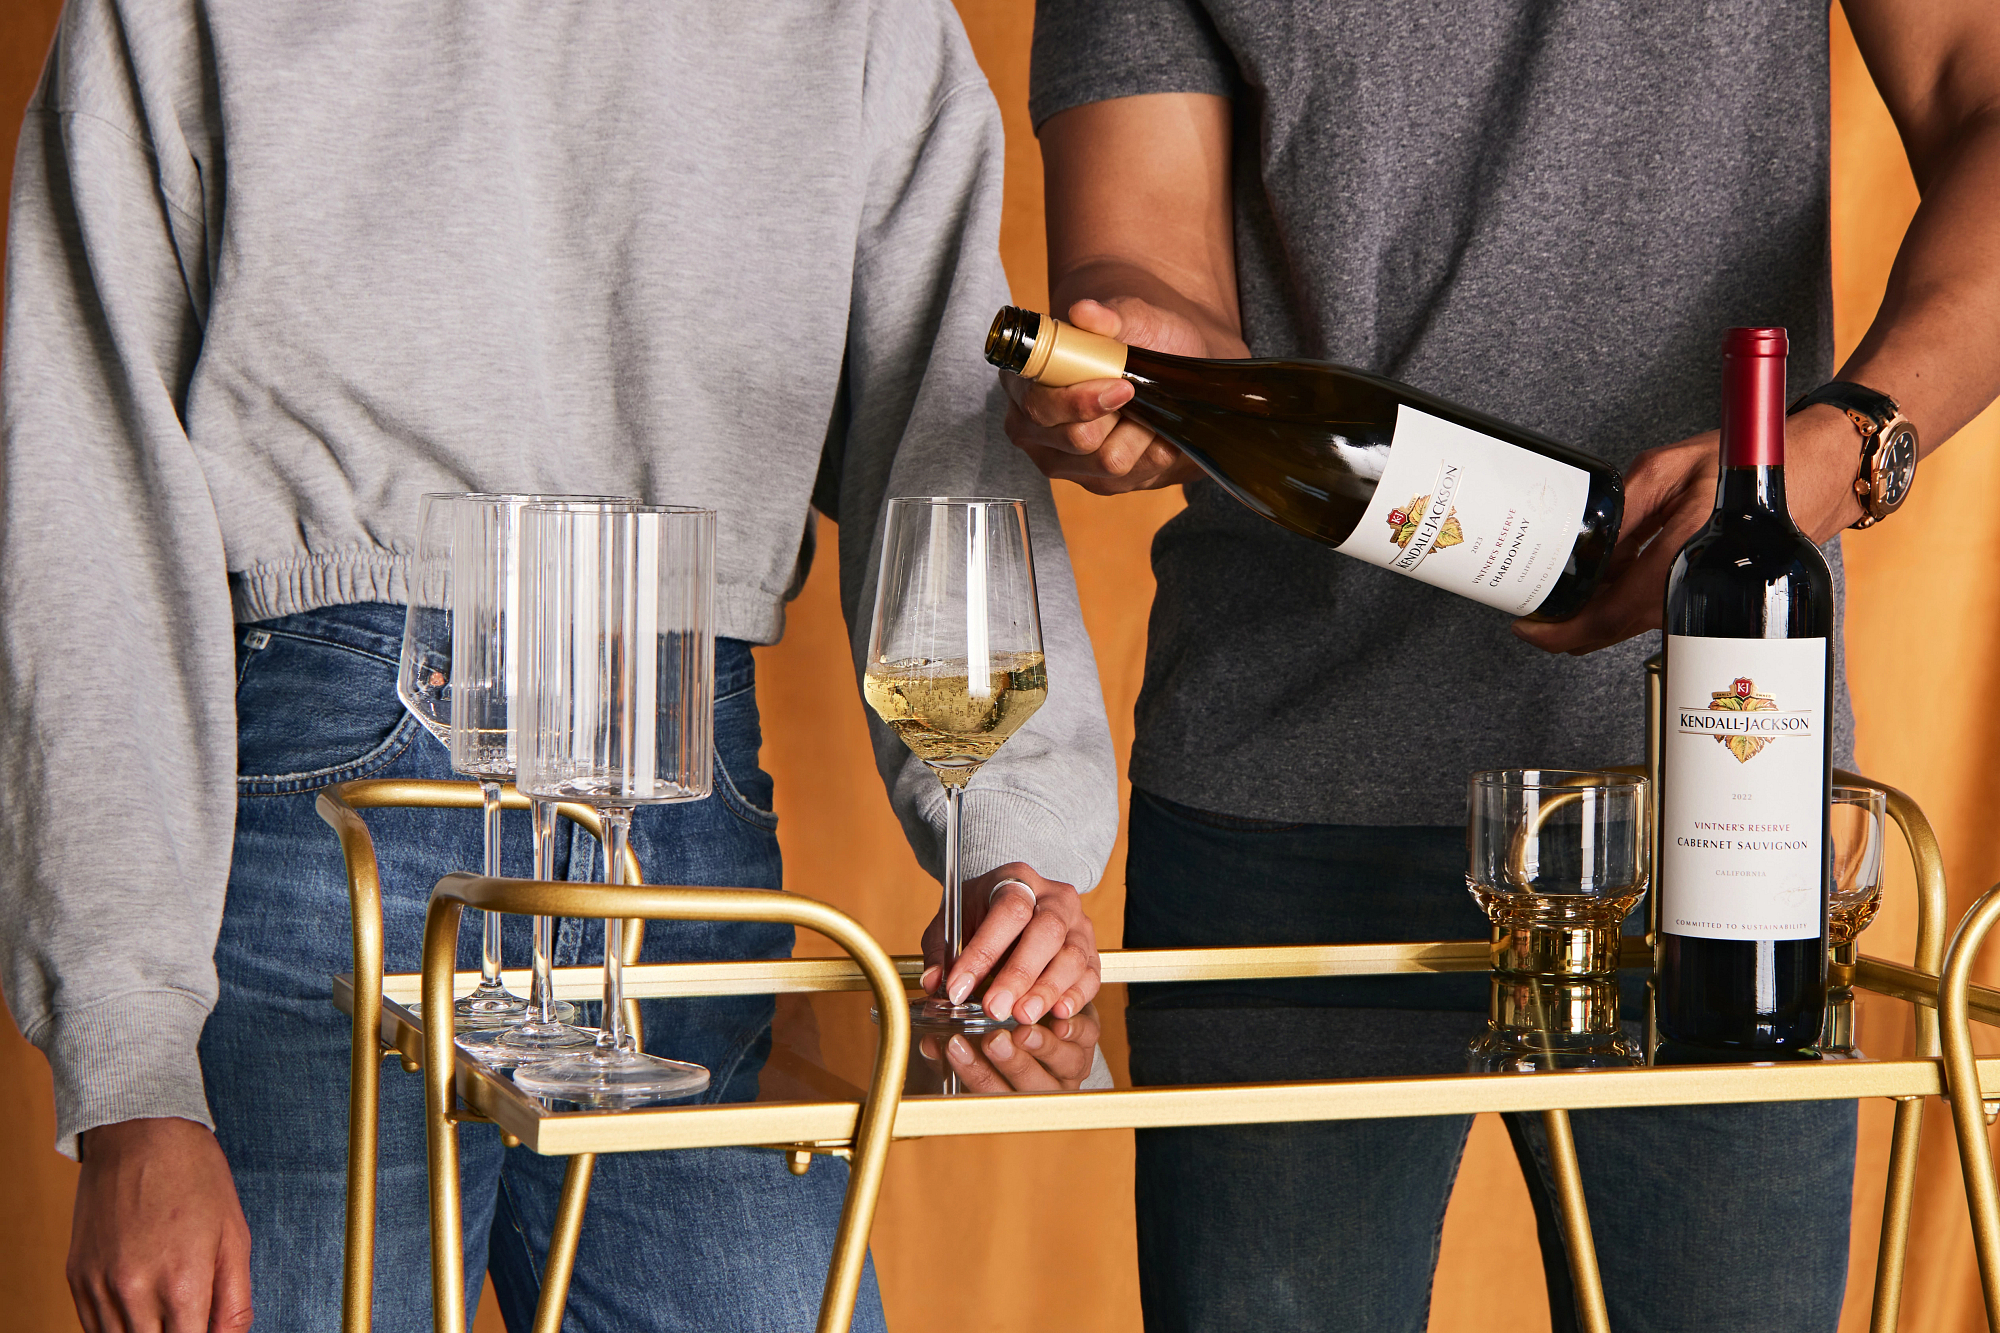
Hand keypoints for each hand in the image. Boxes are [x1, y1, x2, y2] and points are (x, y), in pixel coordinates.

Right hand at [69, 1117, 252, 1332]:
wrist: (141, 1135)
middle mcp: (134, 1291)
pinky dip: (116, 1329)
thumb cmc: (196, 1179)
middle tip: (189, 1318)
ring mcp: (99, 1285)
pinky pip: (92, 1328)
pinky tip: (138, 1313)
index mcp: (182, 1283)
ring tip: (166, 1315)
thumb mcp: (235, 1236)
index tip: (207, 1331)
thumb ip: (234, 1300)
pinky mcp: (76, 1277)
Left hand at [920, 862, 1099, 1025]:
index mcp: (1017, 880)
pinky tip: (1058, 1013)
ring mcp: (1078, 923)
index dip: (983, 951)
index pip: (1007, 911)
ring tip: (1022, 1016)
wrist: (1014, 905)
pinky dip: (1076, 996)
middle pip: (1047, 931)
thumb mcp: (952, 923)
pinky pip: (1091, 974)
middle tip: (995, 1008)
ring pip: (1073, 955)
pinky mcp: (1091, 951)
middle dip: (1020, 974)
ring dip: (1047, 990)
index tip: (959, 987)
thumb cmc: (981, 915)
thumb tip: (934, 984)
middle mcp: (1055, 897)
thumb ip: (941, 952)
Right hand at [923, 1008, 1102, 1092]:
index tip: (956, 1047)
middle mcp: (1045, 1085)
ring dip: (1043, 1047)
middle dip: (1011, 1063)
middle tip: (994, 1041)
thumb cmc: (1001, 1027)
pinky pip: (1086, 1036)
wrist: (1043, 1003)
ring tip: (1024, 1028)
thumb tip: (930, 1044)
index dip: (973, 1071)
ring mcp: (1071, 1063)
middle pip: (1030, 1084)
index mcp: (1013, 1091)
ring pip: (1061, 1063)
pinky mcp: (1088, 1036)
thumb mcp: (975, 1038)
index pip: (991, 1091)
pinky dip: (1074, 1028)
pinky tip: (1059, 1017)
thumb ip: (953, 1043)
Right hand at [1000, 297, 1218, 493]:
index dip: (1080, 402)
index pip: (1039, 406)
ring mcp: (1059, 458)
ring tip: (1149, 408)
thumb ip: (1108, 317)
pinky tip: (1157, 431)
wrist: (1169, 367)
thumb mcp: (1131, 319)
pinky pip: (1131, 478)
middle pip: (1075, 439)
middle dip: (1119, 417)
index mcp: (1023, 381)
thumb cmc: (1139, 339)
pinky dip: (1155, 453)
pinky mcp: (1091, 481)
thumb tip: (1085, 312)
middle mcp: (1031, 426)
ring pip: (1107, 462)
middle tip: (1138, 390)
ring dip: (1140, 433)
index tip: (1122, 386)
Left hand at [1513, 406, 1867, 655]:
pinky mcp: (1704, 599)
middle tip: (1535, 607)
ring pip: (1628, 624)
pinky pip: (1649, 613)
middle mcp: (1691, 590)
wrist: (1816, 476)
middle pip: (1611, 630)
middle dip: (1568, 626)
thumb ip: (1620, 506)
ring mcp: (1700, 602)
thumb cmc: (1745, 465)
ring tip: (1566, 588)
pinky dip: (1620, 604)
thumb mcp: (1667, 468)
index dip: (1559, 633)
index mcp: (1681, 556)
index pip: (1606, 617)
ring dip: (1594, 613)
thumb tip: (1581, 545)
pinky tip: (1606, 582)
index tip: (1526, 628)